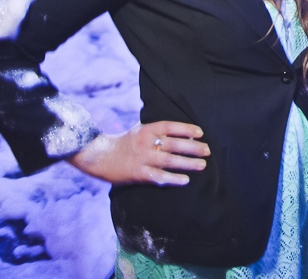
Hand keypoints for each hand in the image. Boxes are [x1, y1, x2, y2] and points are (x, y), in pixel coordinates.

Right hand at [68, 121, 209, 185]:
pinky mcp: (139, 173)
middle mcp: (146, 142)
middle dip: (193, 147)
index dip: (187, 129)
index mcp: (147, 129)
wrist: (100, 156)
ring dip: (188, 163)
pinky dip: (173, 179)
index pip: (171, 127)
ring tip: (202, 165)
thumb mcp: (141, 131)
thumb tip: (186, 136)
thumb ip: (159, 132)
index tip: (201, 133)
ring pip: (169, 161)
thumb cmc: (126, 143)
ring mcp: (142, 158)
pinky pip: (159, 177)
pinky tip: (185, 180)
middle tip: (207, 150)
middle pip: (174, 144)